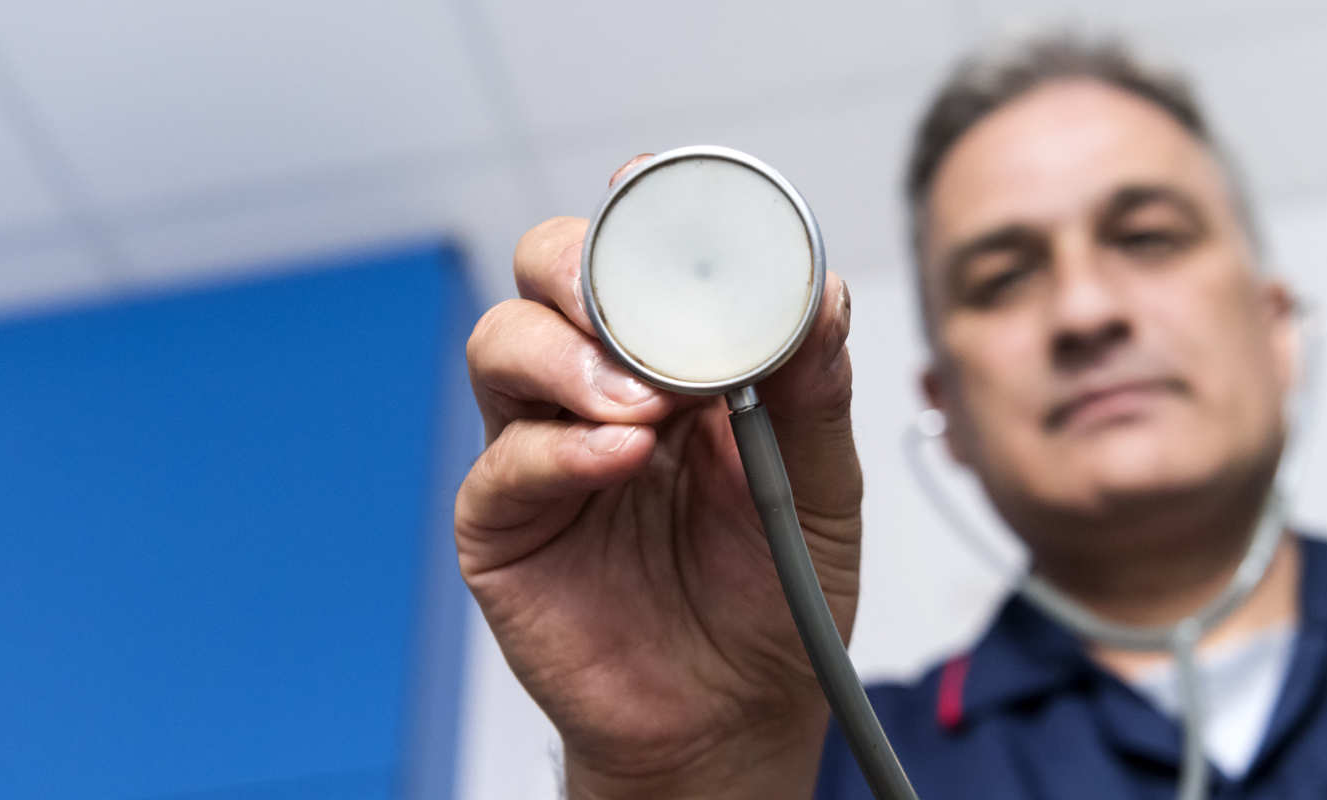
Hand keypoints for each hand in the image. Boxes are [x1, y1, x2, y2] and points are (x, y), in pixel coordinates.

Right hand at [455, 155, 860, 798]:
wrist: (734, 716)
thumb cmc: (772, 595)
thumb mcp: (823, 486)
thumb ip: (815, 392)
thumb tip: (820, 296)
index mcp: (676, 358)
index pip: (636, 253)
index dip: (635, 210)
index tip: (649, 188)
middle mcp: (598, 385)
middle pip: (548, 271)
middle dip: (584, 267)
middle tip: (643, 312)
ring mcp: (544, 448)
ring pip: (503, 342)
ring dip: (569, 354)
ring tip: (643, 405)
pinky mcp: (505, 522)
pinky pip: (506, 461)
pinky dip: (561, 449)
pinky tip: (619, 459)